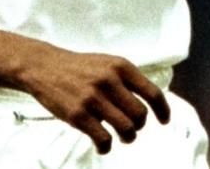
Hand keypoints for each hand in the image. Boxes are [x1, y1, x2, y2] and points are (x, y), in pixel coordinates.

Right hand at [15, 44, 170, 152]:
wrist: (44, 66)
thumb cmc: (79, 67)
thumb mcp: (107, 62)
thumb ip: (127, 78)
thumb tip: (150, 100)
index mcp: (120, 66)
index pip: (152, 92)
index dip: (162, 110)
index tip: (165, 121)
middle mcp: (109, 80)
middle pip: (140, 115)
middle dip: (139, 125)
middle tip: (132, 128)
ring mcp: (93, 98)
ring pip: (126, 129)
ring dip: (127, 137)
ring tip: (121, 137)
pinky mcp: (78, 115)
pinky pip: (103, 139)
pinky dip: (106, 146)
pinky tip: (103, 144)